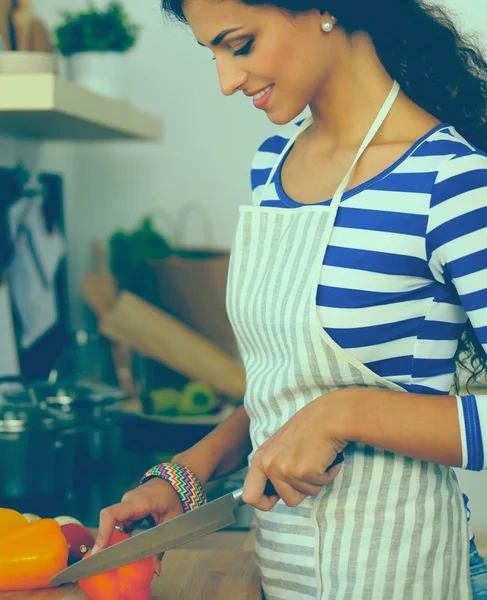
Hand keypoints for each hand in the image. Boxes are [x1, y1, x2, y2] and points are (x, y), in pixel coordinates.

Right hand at [93, 478, 183, 574]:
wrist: (174, 481)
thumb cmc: (174, 498)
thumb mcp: (171, 522)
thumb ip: (162, 546)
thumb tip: (155, 570)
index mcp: (139, 502)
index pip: (112, 515)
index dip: (103, 533)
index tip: (99, 552)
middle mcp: (128, 501)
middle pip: (109, 521)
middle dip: (105, 541)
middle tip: (104, 562)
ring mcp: (126, 503)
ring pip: (112, 523)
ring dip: (113, 540)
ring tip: (113, 558)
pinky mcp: (127, 508)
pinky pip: (118, 522)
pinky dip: (119, 536)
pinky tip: (123, 548)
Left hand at [242, 392, 347, 510]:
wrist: (328, 417)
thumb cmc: (308, 429)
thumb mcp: (280, 447)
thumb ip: (273, 467)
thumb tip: (270, 493)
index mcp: (261, 458)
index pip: (249, 496)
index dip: (264, 503)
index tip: (275, 499)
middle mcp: (269, 465)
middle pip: (287, 500)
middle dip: (301, 491)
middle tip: (306, 471)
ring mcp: (285, 470)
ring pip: (305, 495)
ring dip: (315, 481)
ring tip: (315, 458)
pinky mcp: (303, 472)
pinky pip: (319, 486)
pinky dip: (326, 475)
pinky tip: (324, 457)